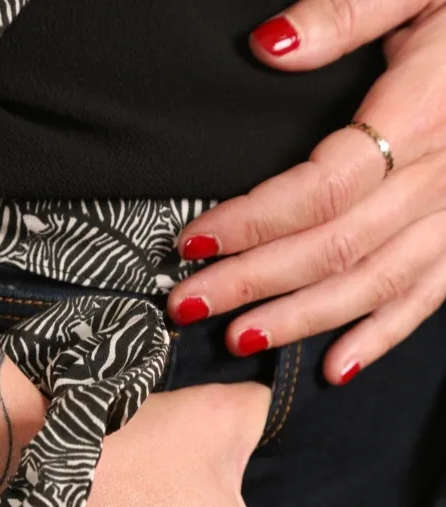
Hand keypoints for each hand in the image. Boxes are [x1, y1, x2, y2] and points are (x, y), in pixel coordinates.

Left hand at [169, 0, 445, 384]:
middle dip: (254, 283)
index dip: (251, 221)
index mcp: (419, 118)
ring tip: (240, 339)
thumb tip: (269, 46)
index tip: (193, 242)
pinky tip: (335, 367)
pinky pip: (426, 298)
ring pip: (373, 284)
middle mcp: (438, 181)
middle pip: (333, 248)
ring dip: (302, 320)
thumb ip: (346, 13)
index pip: (320, 190)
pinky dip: (381, 337)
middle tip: (188, 305)